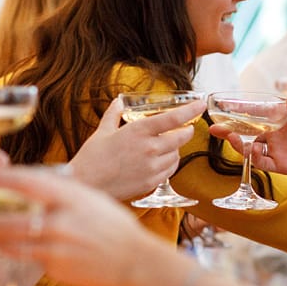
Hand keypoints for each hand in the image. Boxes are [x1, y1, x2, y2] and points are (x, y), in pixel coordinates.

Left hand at [0, 167, 171, 285]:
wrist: (137, 264)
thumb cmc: (115, 227)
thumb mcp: (91, 199)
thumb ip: (63, 191)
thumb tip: (33, 182)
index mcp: (72, 198)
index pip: (28, 183)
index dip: (1, 177)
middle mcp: (61, 221)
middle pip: (10, 214)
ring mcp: (57, 247)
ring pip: (12, 238)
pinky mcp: (56, 268)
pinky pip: (27, 256)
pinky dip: (14, 249)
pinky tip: (5, 244)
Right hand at [70, 97, 201, 201]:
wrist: (85, 184)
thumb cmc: (91, 158)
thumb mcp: (102, 131)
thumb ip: (114, 114)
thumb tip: (118, 101)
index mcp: (138, 131)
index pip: (173, 118)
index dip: (191, 110)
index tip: (201, 104)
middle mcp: (149, 148)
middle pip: (182, 137)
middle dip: (186, 131)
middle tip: (185, 127)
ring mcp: (152, 167)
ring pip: (177, 155)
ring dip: (176, 149)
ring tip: (166, 146)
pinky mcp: (151, 183)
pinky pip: (170, 171)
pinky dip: (170, 164)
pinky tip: (161, 161)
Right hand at [209, 96, 286, 185]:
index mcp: (283, 117)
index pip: (257, 111)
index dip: (240, 108)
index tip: (223, 104)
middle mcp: (277, 133)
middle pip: (248, 130)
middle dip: (231, 129)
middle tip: (214, 127)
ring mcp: (277, 149)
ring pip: (252, 146)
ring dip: (240, 144)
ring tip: (233, 140)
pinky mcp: (281, 165)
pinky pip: (262, 162)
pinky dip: (254, 158)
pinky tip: (252, 152)